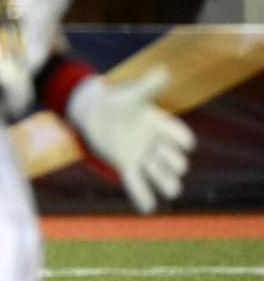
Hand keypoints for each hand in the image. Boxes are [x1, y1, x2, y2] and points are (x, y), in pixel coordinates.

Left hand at [66, 67, 194, 213]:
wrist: (94, 112)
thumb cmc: (117, 101)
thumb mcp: (131, 94)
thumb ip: (147, 86)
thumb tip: (164, 71)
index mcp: (160, 125)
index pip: (179, 136)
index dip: (182, 140)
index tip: (185, 143)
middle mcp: (155, 144)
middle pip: (174, 161)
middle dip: (174, 165)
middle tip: (172, 166)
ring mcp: (142, 156)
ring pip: (160, 176)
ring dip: (165, 183)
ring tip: (170, 190)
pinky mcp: (126, 165)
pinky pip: (137, 184)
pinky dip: (143, 197)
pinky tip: (147, 209)